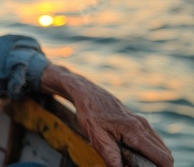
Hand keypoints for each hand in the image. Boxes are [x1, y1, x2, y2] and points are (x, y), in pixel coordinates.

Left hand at [40, 64, 172, 166]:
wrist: (88, 94)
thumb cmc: (90, 114)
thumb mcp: (96, 137)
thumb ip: (111, 157)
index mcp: (135, 131)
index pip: (162, 157)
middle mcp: (143, 126)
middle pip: (165, 154)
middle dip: (157, 165)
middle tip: (137, 166)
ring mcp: (143, 123)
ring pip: (160, 147)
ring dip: (154, 159)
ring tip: (135, 161)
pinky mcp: (140, 123)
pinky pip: (153, 141)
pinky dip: (150, 151)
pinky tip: (134, 152)